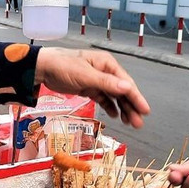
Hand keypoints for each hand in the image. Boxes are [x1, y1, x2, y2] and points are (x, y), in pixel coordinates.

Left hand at [34, 47, 149, 127]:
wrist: (43, 68)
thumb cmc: (63, 66)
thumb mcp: (86, 76)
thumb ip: (106, 83)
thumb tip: (127, 89)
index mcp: (107, 64)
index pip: (126, 83)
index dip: (136, 98)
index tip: (145, 111)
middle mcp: (105, 71)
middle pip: (122, 91)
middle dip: (131, 107)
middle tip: (138, 123)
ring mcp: (97, 80)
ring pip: (114, 97)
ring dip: (122, 109)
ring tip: (130, 123)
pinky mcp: (89, 88)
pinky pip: (103, 99)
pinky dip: (109, 107)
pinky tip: (115, 116)